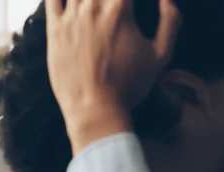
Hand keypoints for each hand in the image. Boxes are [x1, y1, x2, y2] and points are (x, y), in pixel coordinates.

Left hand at [45, 0, 180, 146]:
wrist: (94, 110)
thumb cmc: (129, 86)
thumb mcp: (160, 55)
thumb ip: (169, 20)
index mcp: (121, 8)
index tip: (132, 3)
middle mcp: (94, 6)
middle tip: (115, 7)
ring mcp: (71, 17)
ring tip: (96, 6)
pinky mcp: (54, 30)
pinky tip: (71, 1)